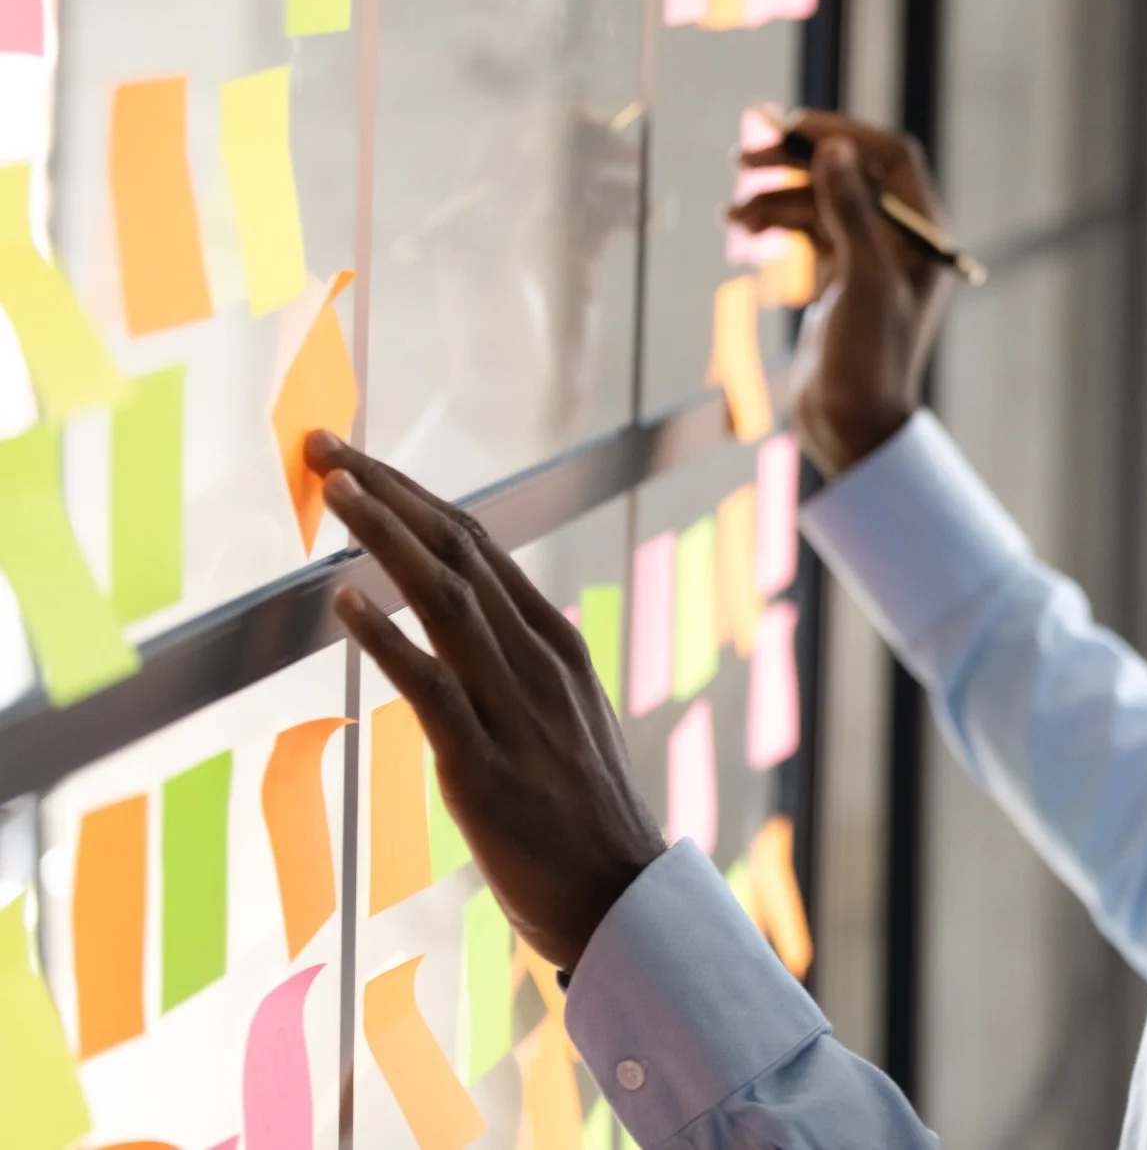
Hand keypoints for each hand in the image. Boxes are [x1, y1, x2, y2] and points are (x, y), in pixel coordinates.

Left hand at [308, 430, 667, 970]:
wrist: (623, 899)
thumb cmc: (586, 817)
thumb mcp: (563, 718)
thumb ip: (521, 666)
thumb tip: (475, 626)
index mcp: (557, 643)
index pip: (478, 544)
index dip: (413, 494)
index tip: (359, 460)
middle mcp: (539, 660)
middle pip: (458, 551)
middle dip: (388, 490)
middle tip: (325, 446)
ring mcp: (515, 709)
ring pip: (447, 599)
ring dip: (385, 536)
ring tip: (335, 491)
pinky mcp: (483, 765)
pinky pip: (431, 686)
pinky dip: (386, 636)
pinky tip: (343, 601)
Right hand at [726, 110, 951, 477]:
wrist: (852, 426)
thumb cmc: (871, 358)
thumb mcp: (864, 279)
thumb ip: (850, 211)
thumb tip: (834, 149)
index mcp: (922, 235)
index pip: (888, 158)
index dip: (841, 134)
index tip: (791, 127)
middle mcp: (899, 240)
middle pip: (847, 174)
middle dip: (795, 164)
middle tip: (743, 160)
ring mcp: (866, 258)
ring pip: (818, 203)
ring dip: (774, 198)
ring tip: (732, 214)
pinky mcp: (837, 280)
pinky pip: (805, 232)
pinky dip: (774, 224)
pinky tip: (741, 227)